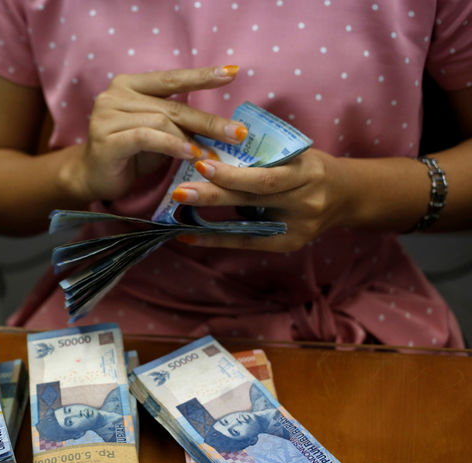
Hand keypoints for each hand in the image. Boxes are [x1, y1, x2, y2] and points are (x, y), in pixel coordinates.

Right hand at [70, 66, 250, 202]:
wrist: (92, 178)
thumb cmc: (129, 154)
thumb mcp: (158, 133)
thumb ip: (178, 123)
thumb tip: (222, 126)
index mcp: (129, 85)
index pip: (171, 78)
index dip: (201, 76)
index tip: (232, 74)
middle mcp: (115, 94)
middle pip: (172, 106)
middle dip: (208, 121)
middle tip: (237, 133)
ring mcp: (107, 115)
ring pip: (161, 122)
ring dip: (191, 139)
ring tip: (212, 155)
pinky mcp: (106, 139)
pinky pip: (147, 137)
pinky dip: (172, 145)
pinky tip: (189, 154)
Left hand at [174, 149, 357, 251]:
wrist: (348, 195)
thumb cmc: (310, 168)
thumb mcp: (294, 155)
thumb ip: (261, 156)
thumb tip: (211, 155)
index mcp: (306, 171)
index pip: (264, 177)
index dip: (232, 174)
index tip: (200, 165)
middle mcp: (304, 201)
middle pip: (253, 200)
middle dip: (213, 196)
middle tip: (179, 192)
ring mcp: (298, 226)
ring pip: (248, 224)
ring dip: (210, 221)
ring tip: (179, 216)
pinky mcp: (290, 244)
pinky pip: (249, 242)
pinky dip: (218, 239)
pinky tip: (191, 236)